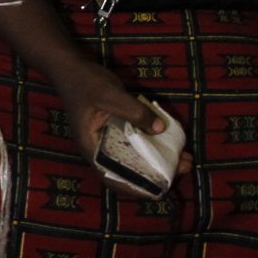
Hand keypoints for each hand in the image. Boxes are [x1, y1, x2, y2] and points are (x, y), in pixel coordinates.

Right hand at [53, 59, 184, 185]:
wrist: (72, 68)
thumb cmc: (85, 83)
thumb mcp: (111, 95)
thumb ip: (135, 112)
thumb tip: (161, 129)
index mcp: (93, 147)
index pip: (113, 177)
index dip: (136, 188)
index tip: (161, 189)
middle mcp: (101, 148)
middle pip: (130, 170)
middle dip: (158, 172)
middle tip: (184, 166)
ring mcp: (110, 138)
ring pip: (137, 157)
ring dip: (160, 160)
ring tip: (185, 158)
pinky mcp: (118, 128)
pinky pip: (138, 143)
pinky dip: (155, 144)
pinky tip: (172, 141)